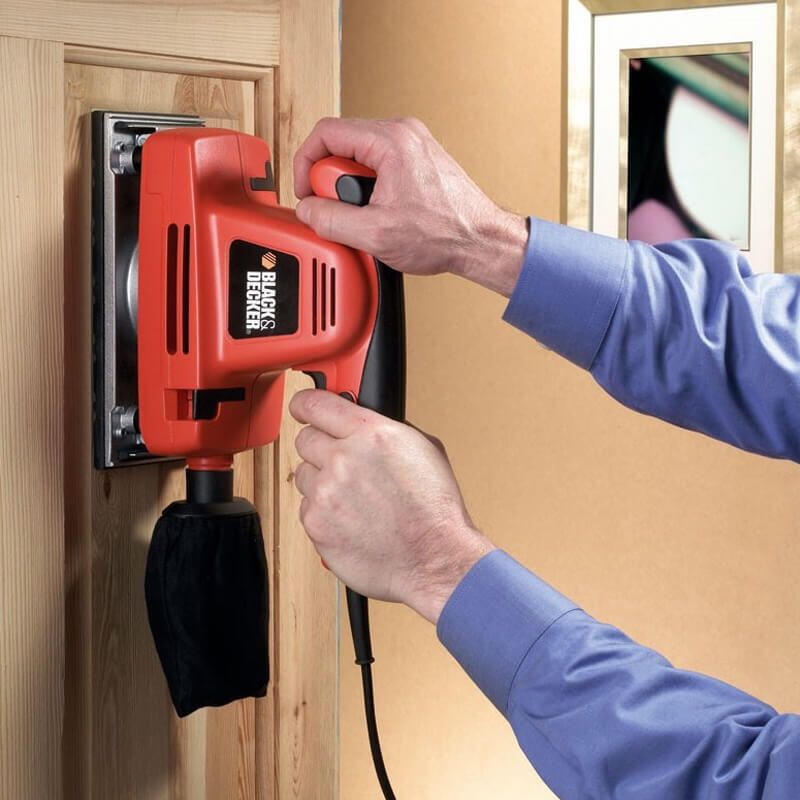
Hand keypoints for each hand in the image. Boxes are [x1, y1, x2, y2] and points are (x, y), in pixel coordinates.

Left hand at [289, 389, 494, 622]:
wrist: (434, 557)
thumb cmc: (434, 510)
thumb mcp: (423, 449)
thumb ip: (385, 430)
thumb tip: (364, 425)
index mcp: (371, 434)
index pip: (317, 405)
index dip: (305, 404)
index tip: (302, 408)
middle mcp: (343, 459)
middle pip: (304, 438)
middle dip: (320, 447)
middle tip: (338, 461)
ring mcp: (325, 493)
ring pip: (303, 474)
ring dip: (321, 482)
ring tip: (353, 498)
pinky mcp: (316, 524)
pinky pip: (306, 508)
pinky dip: (323, 513)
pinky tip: (350, 519)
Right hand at [293, 117, 527, 295]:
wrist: (480, 241)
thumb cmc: (444, 233)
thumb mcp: (375, 233)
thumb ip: (331, 219)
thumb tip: (308, 210)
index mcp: (391, 141)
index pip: (326, 132)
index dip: (306, 163)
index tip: (305, 191)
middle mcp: (403, 133)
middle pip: (342, 143)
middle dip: (333, 180)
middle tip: (345, 210)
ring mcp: (412, 144)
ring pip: (359, 155)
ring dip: (352, 187)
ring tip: (368, 214)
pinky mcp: (417, 159)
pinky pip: (378, 165)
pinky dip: (371, 188)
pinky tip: (381, 211)